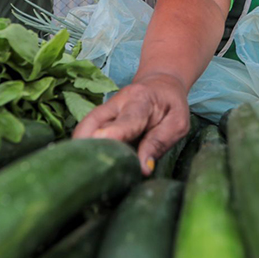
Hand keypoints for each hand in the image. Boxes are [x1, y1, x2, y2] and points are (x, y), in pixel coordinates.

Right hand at [72, 73, 190, 175]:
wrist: (159, 84)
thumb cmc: (171, 105)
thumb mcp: (177, 123)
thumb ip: (160, 143)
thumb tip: (143, 168)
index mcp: (140, 100)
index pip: (126, 120)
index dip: (115, 136)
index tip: (108, 153)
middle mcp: (116, 103)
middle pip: (93, 122)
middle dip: (86, 145)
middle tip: (86, 172)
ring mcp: (104, 110)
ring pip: (84, 128)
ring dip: (81, 149)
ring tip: (82, 172)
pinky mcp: (98, 119)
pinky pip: (86, 133)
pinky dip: (83, 148)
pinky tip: (85, 165)